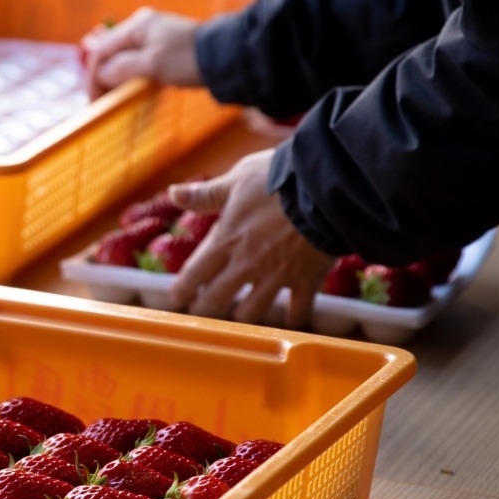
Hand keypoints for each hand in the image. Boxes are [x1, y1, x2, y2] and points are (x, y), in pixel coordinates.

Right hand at [80, 8, 201, 97]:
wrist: (226, 57)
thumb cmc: (187, 59)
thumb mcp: (151, 64)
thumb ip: (121, 67)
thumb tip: (100, 73)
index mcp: (137, 26)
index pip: (102, 49)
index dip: (93, 75)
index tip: (94, 99)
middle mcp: (143, 27)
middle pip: (112, 52)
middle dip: (103, 77)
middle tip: (101, 101)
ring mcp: (155, 36)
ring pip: (125, 58)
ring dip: (117, 78)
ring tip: (114, 98)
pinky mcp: (166, 48)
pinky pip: (140, 61)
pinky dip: (132, 76)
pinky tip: (133, 89)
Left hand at [167, 151, 333, 327]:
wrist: (325, 188)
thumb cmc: (278, 179)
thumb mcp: (236, 180)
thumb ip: (205, 194)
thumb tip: (173, 194)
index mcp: (226, 240)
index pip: (194, 273)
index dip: (182, 290)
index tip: (176, 299)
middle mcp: (246, 265)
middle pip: (216, 300)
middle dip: (205, 308)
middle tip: (202, 311)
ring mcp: (276, 277)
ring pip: (251, 313)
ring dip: (244, 316)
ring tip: (241, 316)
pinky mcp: (306, 281)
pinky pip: (297, 311)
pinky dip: (293, 318)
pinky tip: (290, 320)